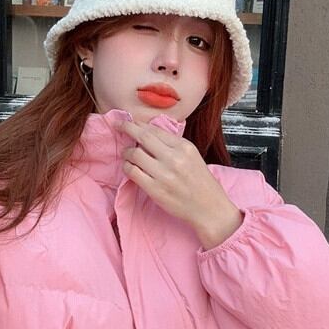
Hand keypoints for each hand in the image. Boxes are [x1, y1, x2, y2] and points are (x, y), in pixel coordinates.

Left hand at [118, 119, 243, 249]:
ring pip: (134, 154)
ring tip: (127, 154)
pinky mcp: (155, 189)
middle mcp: (174, 158)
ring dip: (127, 152)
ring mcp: (164, 174)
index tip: (130, 121)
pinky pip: (132, 172)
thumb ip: (173, 145)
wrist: (210, 208)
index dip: (139, 124)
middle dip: (127, 127)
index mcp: (184, 147)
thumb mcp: (193, 156)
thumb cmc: (201, 183)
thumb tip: (148, 133)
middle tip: (118, 125)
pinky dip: (127, 167)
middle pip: (143, 137)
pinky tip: (129, 167)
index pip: (155, 130)